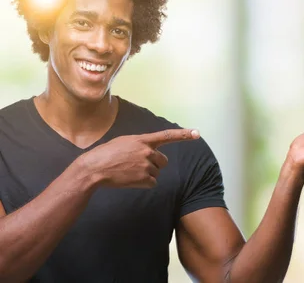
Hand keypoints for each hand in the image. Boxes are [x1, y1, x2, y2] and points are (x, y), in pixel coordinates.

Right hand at [75, 129, 199, 188]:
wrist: (94, 168)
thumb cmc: (106, 154)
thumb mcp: (124, 142)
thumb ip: (140, 144)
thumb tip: (151, 150)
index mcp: (142, 140)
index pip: (167, 135)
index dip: (183, 134)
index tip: (197, 133)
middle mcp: (147, 151)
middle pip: (163, 161)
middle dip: (154, 164)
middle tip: (137, 165)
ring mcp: (146, 165)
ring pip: (156, 172)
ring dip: (147, 174)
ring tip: (129, 171)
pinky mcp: (144, 178)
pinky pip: (152, 183)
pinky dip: (144, 183)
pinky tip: (130, 180)